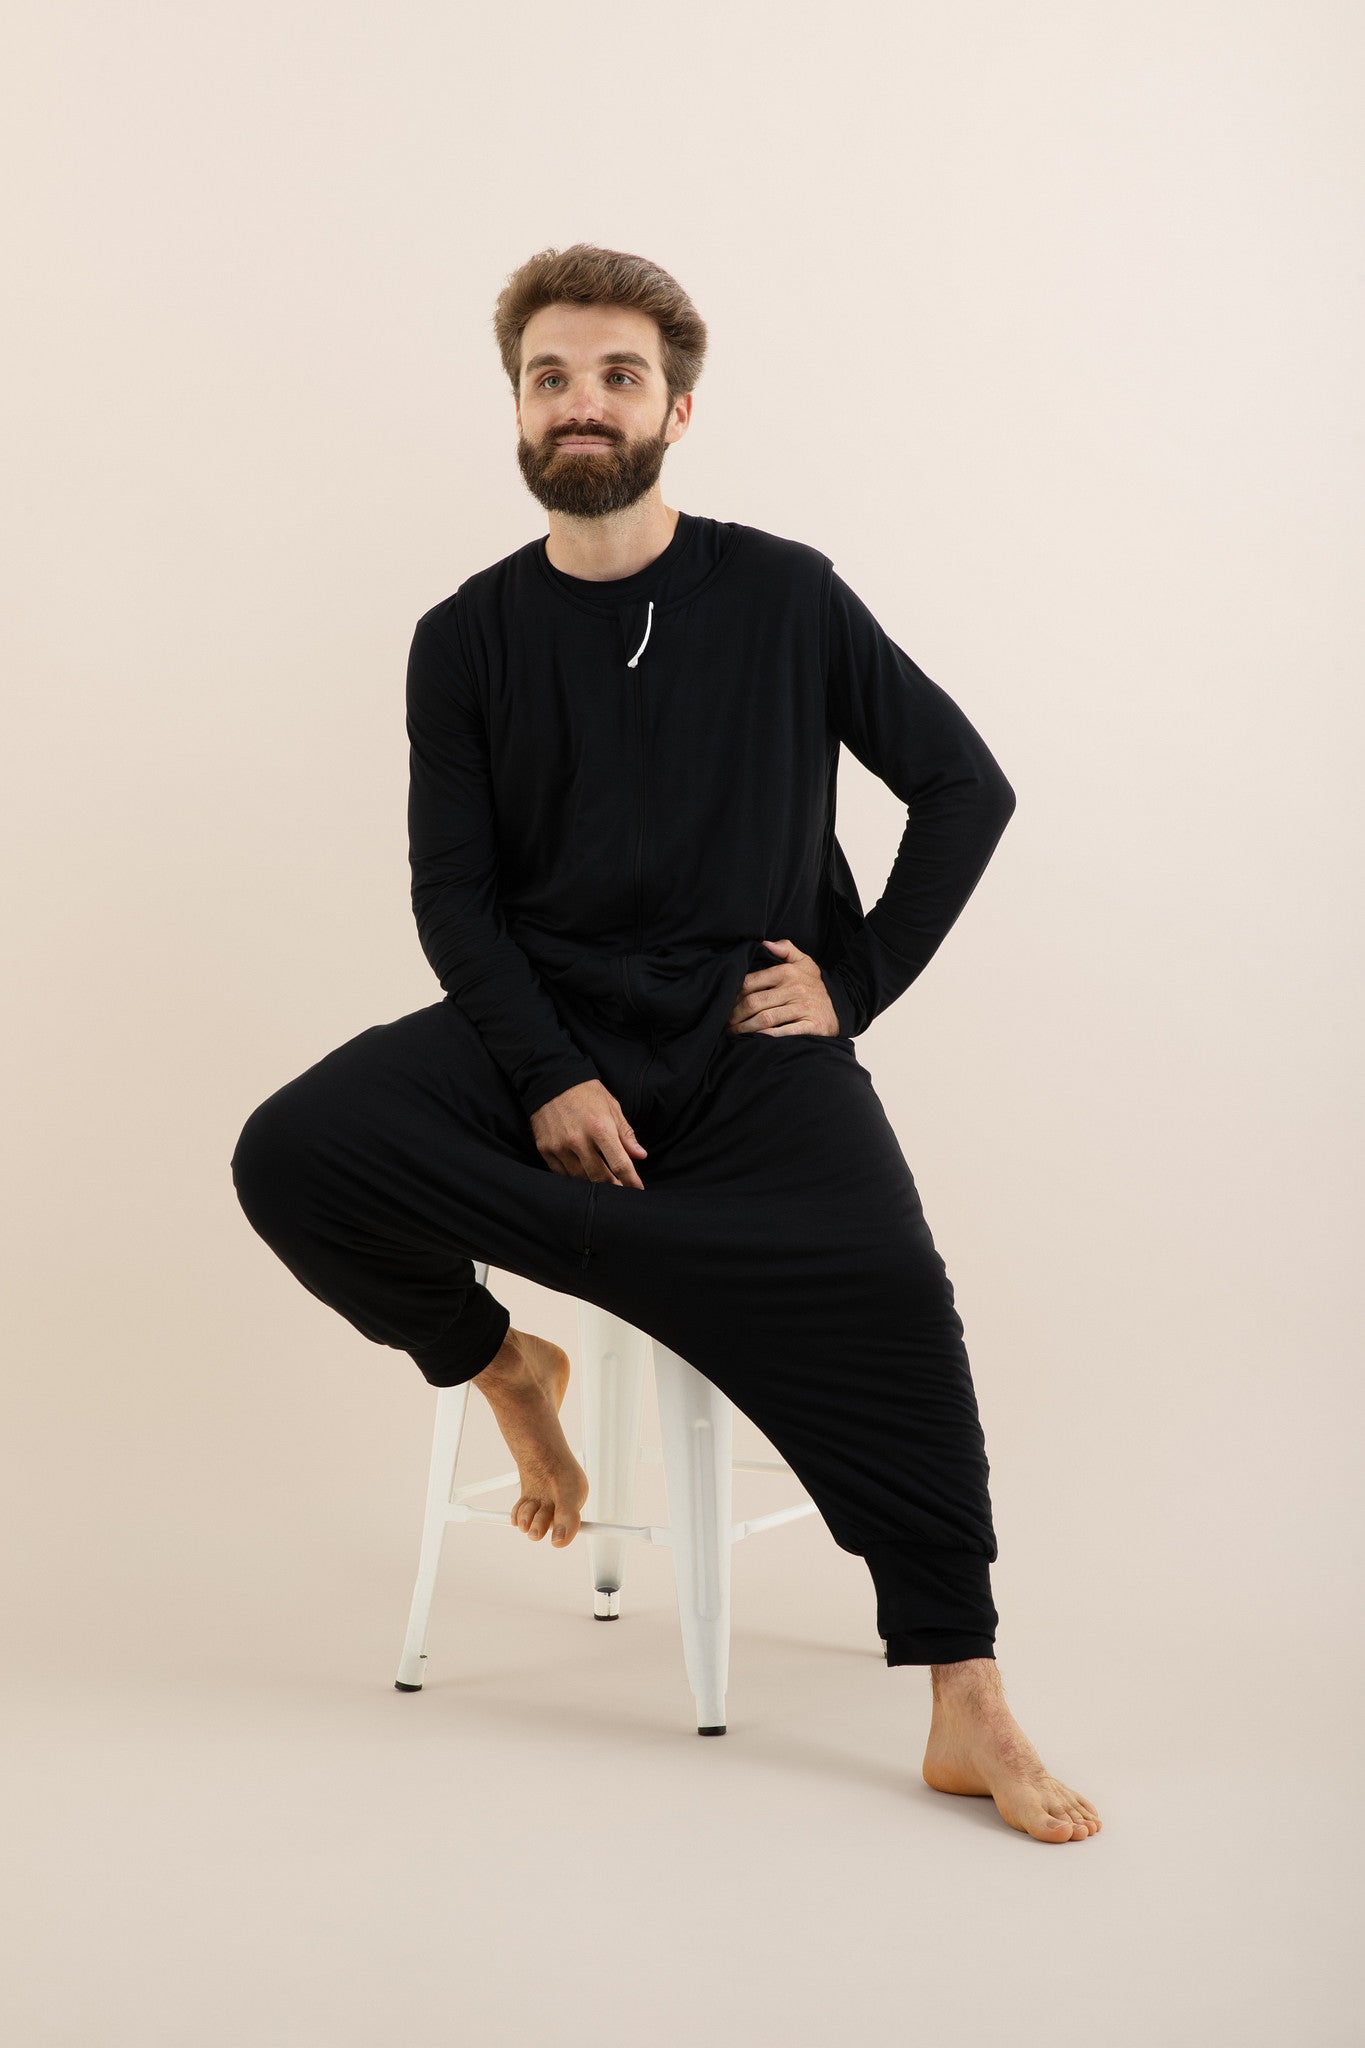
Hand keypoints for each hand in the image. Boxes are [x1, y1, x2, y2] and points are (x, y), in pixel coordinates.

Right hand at [529, 1078, 647, 1187]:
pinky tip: (582, 1177)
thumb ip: (625, 1133)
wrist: (550, 1079)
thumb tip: (640, 1156)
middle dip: (614, 1187)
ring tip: (603, 1186)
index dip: (631, 1180)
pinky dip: (574, 1178)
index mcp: (600, 1128)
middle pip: (600, 1177)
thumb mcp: (612, 1107)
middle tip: (621, 1191)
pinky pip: (561, 1174)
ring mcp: (560, 1146)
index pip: (620, 1163)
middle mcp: (579, 1140)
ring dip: (593, 1185)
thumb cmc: (586, 1092)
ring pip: (580, 1178)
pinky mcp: (545, 1149)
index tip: (638, 1189)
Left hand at [725, 938, 841, 1037]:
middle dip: (735, 1014)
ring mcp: (802, 1008)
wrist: (843, 1006)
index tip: (724, 1002)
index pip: (750, 982)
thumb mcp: (805, 962)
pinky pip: (783, 1032)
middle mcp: (794, 989)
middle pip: (755, 1002)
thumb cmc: (816, 985)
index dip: (733, 994)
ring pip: (765, 1018)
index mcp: (787, 972)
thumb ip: (785, 949)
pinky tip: (754, 1040)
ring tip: (733, 1033)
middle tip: (725, 1022)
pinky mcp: (809, 1026)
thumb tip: (764, 943)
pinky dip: (766, 1036)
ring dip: (745, 1028)